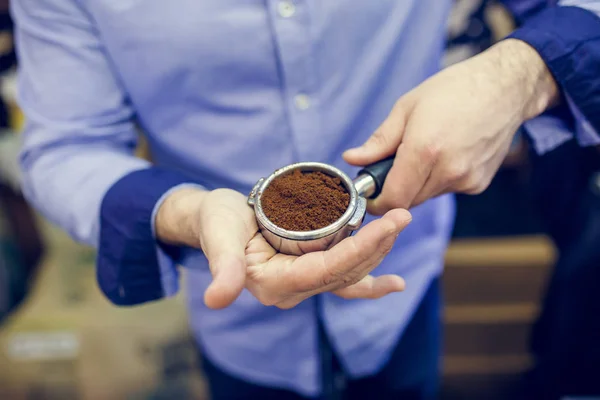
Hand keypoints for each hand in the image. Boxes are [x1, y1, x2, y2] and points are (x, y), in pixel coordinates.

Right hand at [156, 187, 411, 309]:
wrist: (215, 220)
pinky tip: (394, 284)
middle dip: (377, 245)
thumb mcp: (218, 237)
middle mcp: (292, 290)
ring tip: (398, 226)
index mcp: (274, 285)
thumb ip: (221, 267)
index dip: (360, 250)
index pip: (327, 270)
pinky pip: (343, 280)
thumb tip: (216, 300)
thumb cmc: (215, 223)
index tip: (388, 224)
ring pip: (349, 273)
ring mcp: (302, 284)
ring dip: (377, 252)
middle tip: (403, 216)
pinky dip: (369, 281)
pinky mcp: (309, 272)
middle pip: (345, 272)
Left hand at [344, 39, 558, 214]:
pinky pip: (447, 189)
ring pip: (426, 196)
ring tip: (426, 151)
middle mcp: (447, 171)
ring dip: (417, 183)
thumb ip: (379, 140)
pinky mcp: (478, 184)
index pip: (393, 198)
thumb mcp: (407, 107)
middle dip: (395, 188)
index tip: (369, 194)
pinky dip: (439, 179)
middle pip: (408, 201)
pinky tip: (448, 153)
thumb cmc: (454, 90)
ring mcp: (466, 180)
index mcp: (425, 150)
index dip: (376, 202)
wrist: (506, 87)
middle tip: (394, 163)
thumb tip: (352, 159)